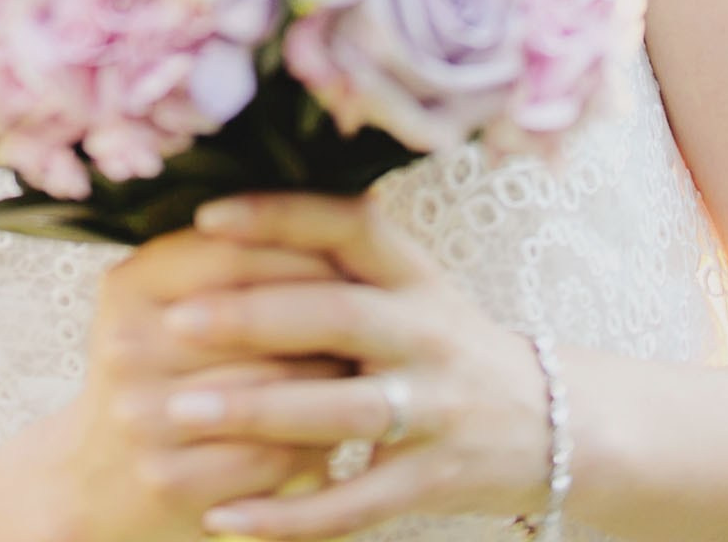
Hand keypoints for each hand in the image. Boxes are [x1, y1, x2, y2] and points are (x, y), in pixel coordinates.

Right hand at [56, 223, 353, 541]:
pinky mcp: (169, 480)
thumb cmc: (161, 368)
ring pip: (274, 388)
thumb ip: (227, 256)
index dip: (302, 252)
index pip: (234, 252)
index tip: (352, 259)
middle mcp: (127, 345)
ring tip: (365, 366)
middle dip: (326, 320)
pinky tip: (336, 430)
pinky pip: (271, 455)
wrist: (100, 479)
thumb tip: (331, 197)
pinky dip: (315, 443)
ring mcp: (144, 416)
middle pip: (259, 320)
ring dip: (330, 381)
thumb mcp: (167, 301)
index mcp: (129, 283)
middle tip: (372, 316)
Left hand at [117, 190, 554, 537]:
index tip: (207, 217)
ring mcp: (435, 408)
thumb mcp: (406, 282)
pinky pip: (354, 503)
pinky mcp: (433, 480)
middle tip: (175, 320)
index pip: (347, 224)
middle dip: (254, 317)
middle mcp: (427, 331)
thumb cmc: (442, 338)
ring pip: (342, 410)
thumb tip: (220, 216)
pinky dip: (288, 516)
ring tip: (181, 410)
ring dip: (259, 411)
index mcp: (412, 272)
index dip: (280, 216)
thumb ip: (334, 253)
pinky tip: (224, 518)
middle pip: (339, 315)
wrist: (552, 421)